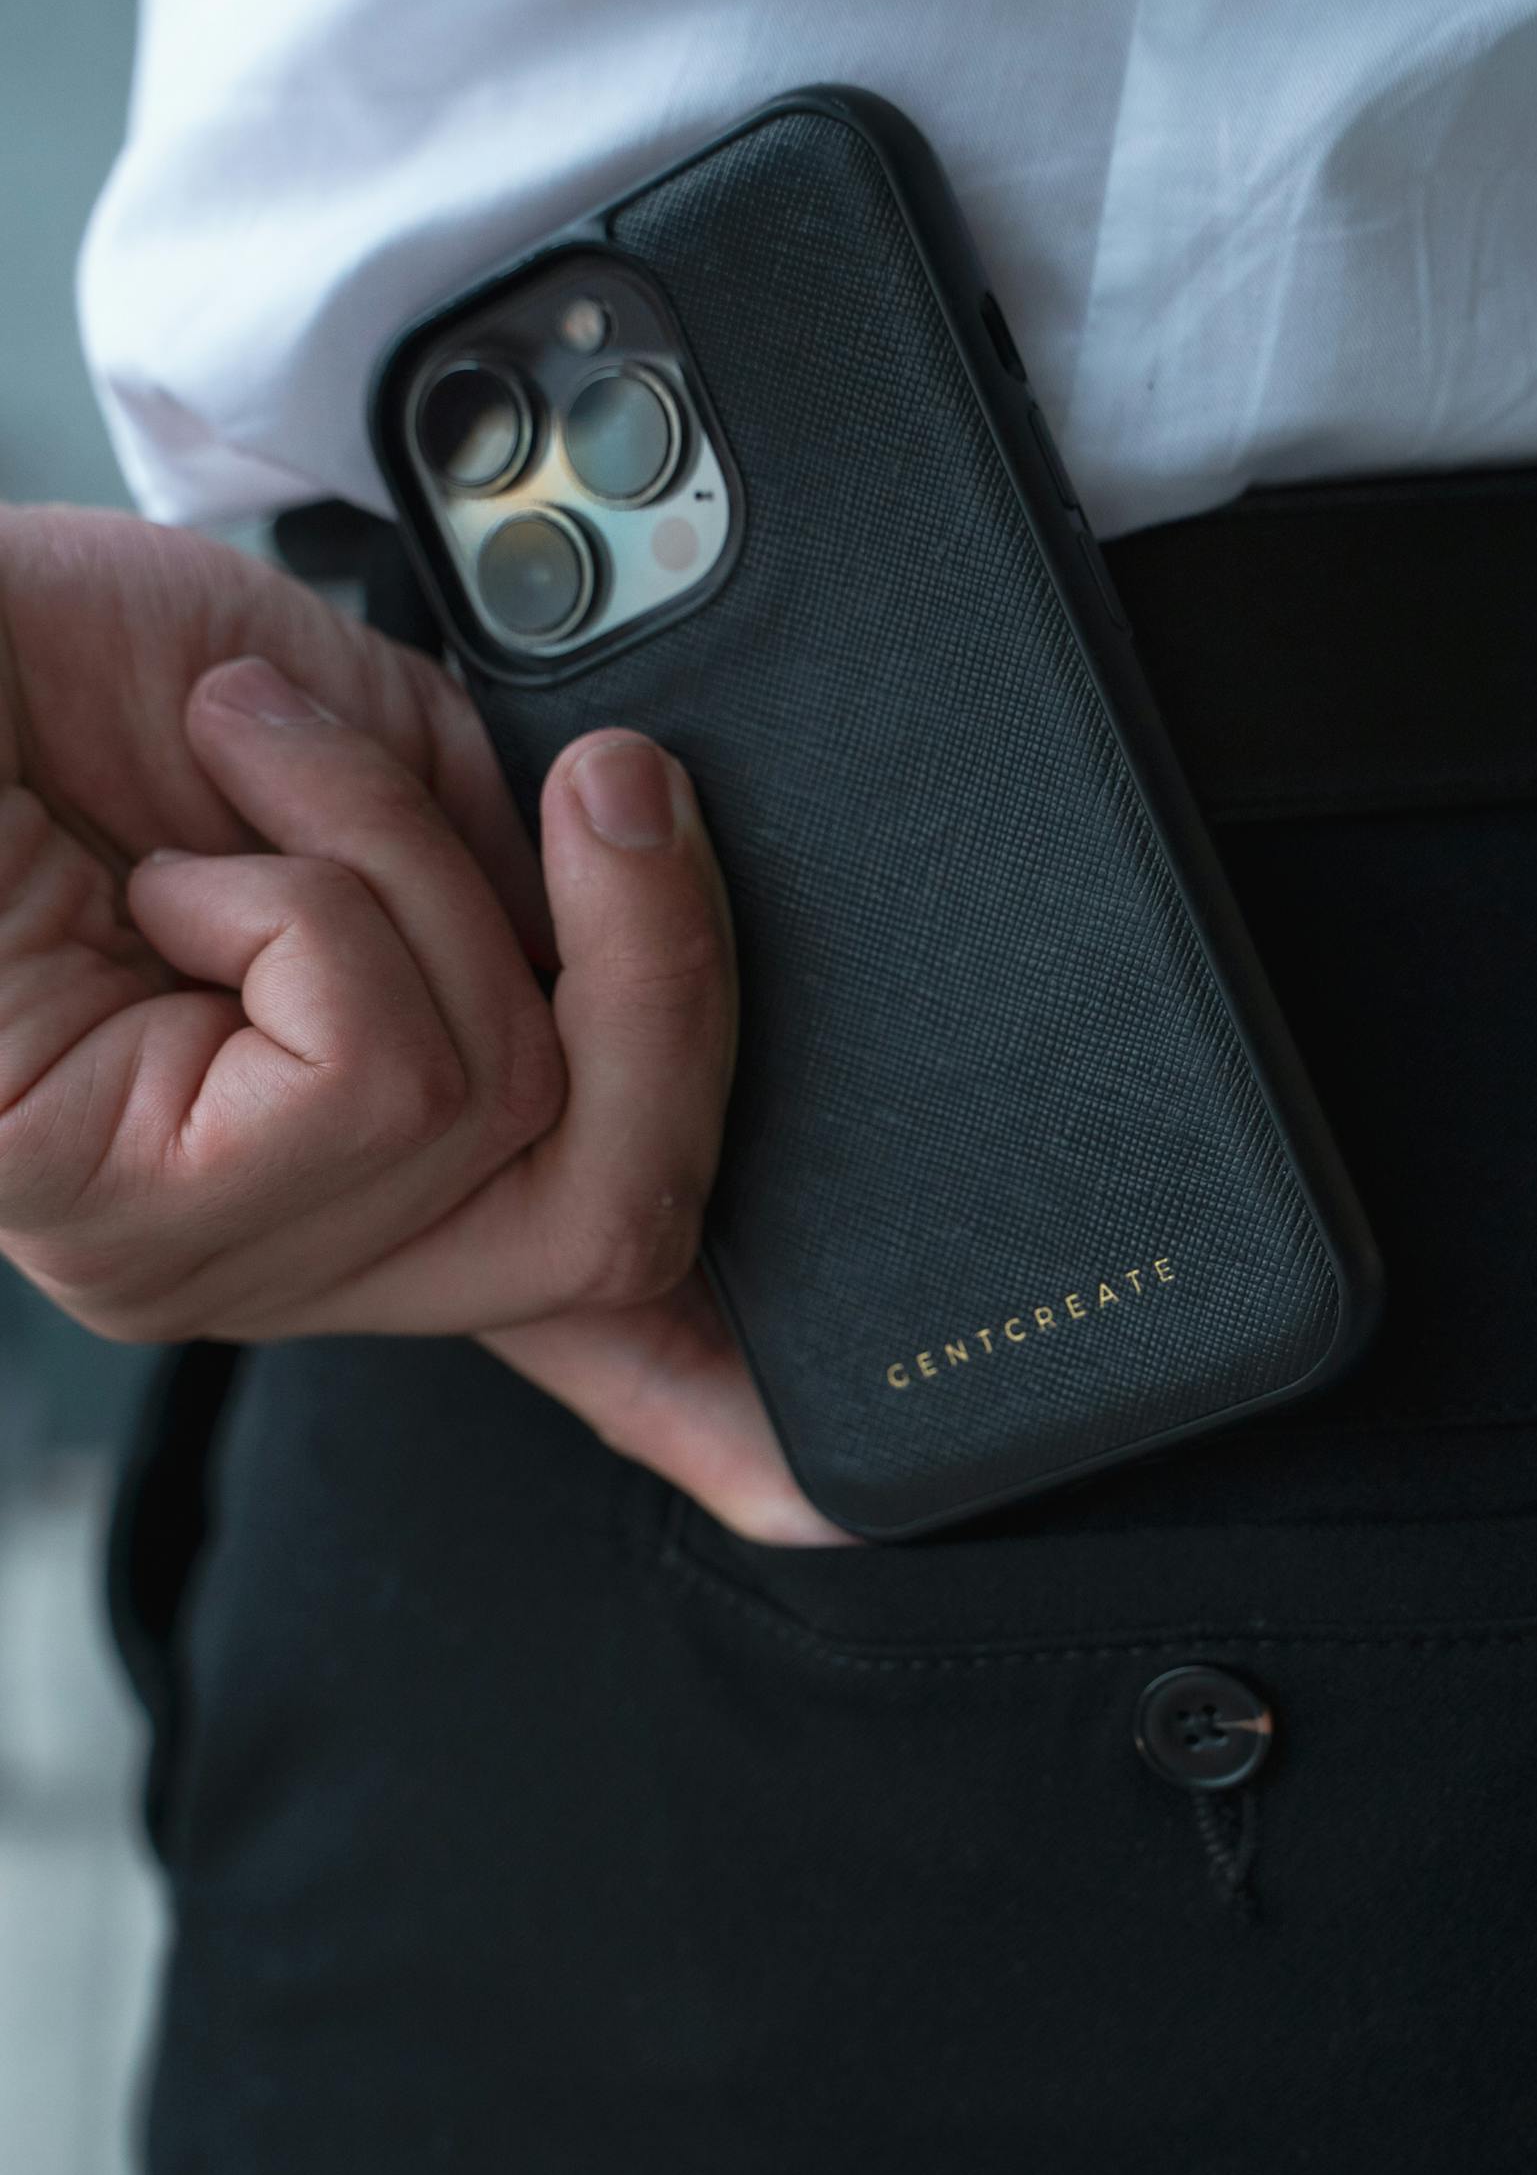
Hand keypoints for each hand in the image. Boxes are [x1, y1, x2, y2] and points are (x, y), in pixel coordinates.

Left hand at [0, 504, 842, 1542]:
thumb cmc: (60, 678)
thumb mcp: (372, 754)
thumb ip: (518, 873)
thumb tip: (640, 917)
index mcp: (347, 1148)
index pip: (575, 1322)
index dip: (712, 1404)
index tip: (823, 1496)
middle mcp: (291, 1244)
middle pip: (620, 1221)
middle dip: (667, 975)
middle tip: (617, 793)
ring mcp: (216, 1258)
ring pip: (509, 1105)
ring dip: (399, 856)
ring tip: (248, 761)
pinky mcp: (143, 1225)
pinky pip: (390, 1076)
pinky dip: (318, 890)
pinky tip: (175, 865)